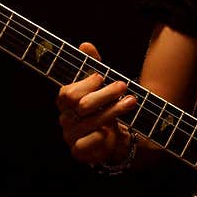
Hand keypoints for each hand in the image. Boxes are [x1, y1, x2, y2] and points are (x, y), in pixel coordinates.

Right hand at [55, 42, 137, 165]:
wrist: (113, 136)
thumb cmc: (104, 106)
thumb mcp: (101, 85)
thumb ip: (92, 65)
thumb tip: (85, 45)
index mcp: (65, 102)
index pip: (68, 92)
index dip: (87, 84)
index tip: (103, 77)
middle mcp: (65, 118)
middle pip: (82, 105)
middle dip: (106, 94)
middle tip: (124, 86)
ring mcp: (70, 136)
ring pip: (91, 122)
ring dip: (114, 111)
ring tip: (132, 102)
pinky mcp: (79, 151)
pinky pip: (88, 143)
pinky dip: (103, 135)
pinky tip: (115, 129)